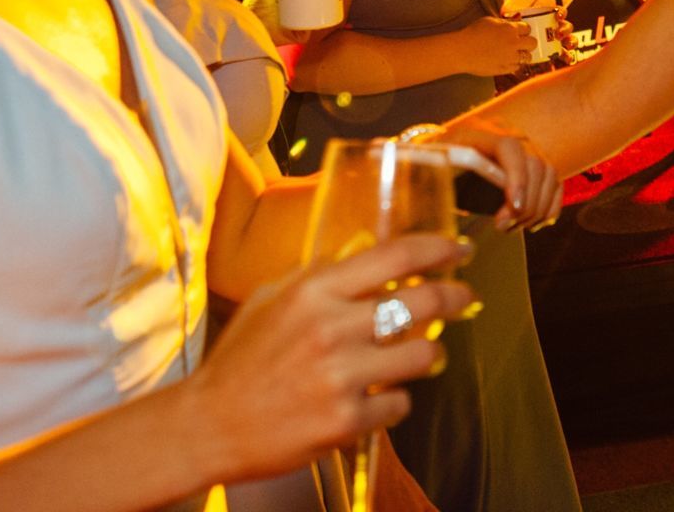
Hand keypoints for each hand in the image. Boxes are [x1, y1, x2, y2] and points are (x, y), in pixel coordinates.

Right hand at [190, 233, 474, 483]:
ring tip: (419, 355)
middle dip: (456, 296)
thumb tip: (368, 253)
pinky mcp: (347, 421)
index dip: (439, 249)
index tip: (459, 249)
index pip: (396, 255)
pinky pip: (400, 404)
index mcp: (314, 291)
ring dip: (429, 354)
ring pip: (423, 355)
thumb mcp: (272, 299)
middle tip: (465, 297)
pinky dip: (393, 401)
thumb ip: (320, 276)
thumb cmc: (240, 361)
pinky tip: (374, 398)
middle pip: (424, 301)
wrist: (209, 425)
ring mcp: (342, 376)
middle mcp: (332, 328)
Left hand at [431, 115, 565, 231]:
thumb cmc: (437, 164)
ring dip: (535, 209)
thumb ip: (437, 176)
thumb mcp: (432, 166)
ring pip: (548, 176)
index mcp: (479, 134)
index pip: (509, 147)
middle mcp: (509, 136)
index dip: (516, 177)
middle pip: (534, 165)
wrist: (446, 155)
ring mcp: (526, 150)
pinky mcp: (535, 167)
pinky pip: (555, 186)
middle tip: (503, 226)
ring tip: (511, 226)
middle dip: (525, 203)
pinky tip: (532, 223)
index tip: (513, 206)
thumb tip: (443, 200)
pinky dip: (549, 208)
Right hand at [457, 16, 535, 77]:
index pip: (528, 28)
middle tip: (522, 42)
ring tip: (515, 53)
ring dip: (523, 54)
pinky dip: (514, 64)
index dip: (525, 29)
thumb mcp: (490, 21)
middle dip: (529, 42)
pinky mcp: (505, 69)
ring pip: (528, 57)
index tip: (521, 31)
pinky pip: (517, 67)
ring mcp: (510, 58)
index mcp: (510, 29)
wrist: (462, 51)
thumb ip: (504, 22)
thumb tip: (514, 23)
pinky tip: (507, 60)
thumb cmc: (473, 33)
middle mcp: (514, 44)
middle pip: (533, 43)